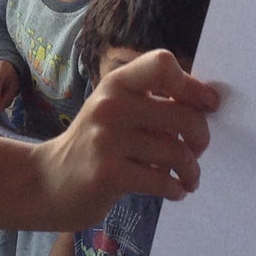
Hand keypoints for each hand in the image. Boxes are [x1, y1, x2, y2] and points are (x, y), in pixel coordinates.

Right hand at [28, 48, 216, 221]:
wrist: (47, 180)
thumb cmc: (94, 143)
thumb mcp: (115, 109)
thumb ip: (152, 102)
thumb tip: (207, 103)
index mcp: (116, 83)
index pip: (163, 64)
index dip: (193, 85)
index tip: (207, 105)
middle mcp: (110, 105)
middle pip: (183, 115)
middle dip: (201, 138)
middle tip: (197, 150)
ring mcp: (106, 140)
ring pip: (176, 153)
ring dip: (191, 170)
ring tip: (188, 178)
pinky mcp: (107, 174)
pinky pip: (161, 181)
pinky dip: (176, 189)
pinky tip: (173, 190)